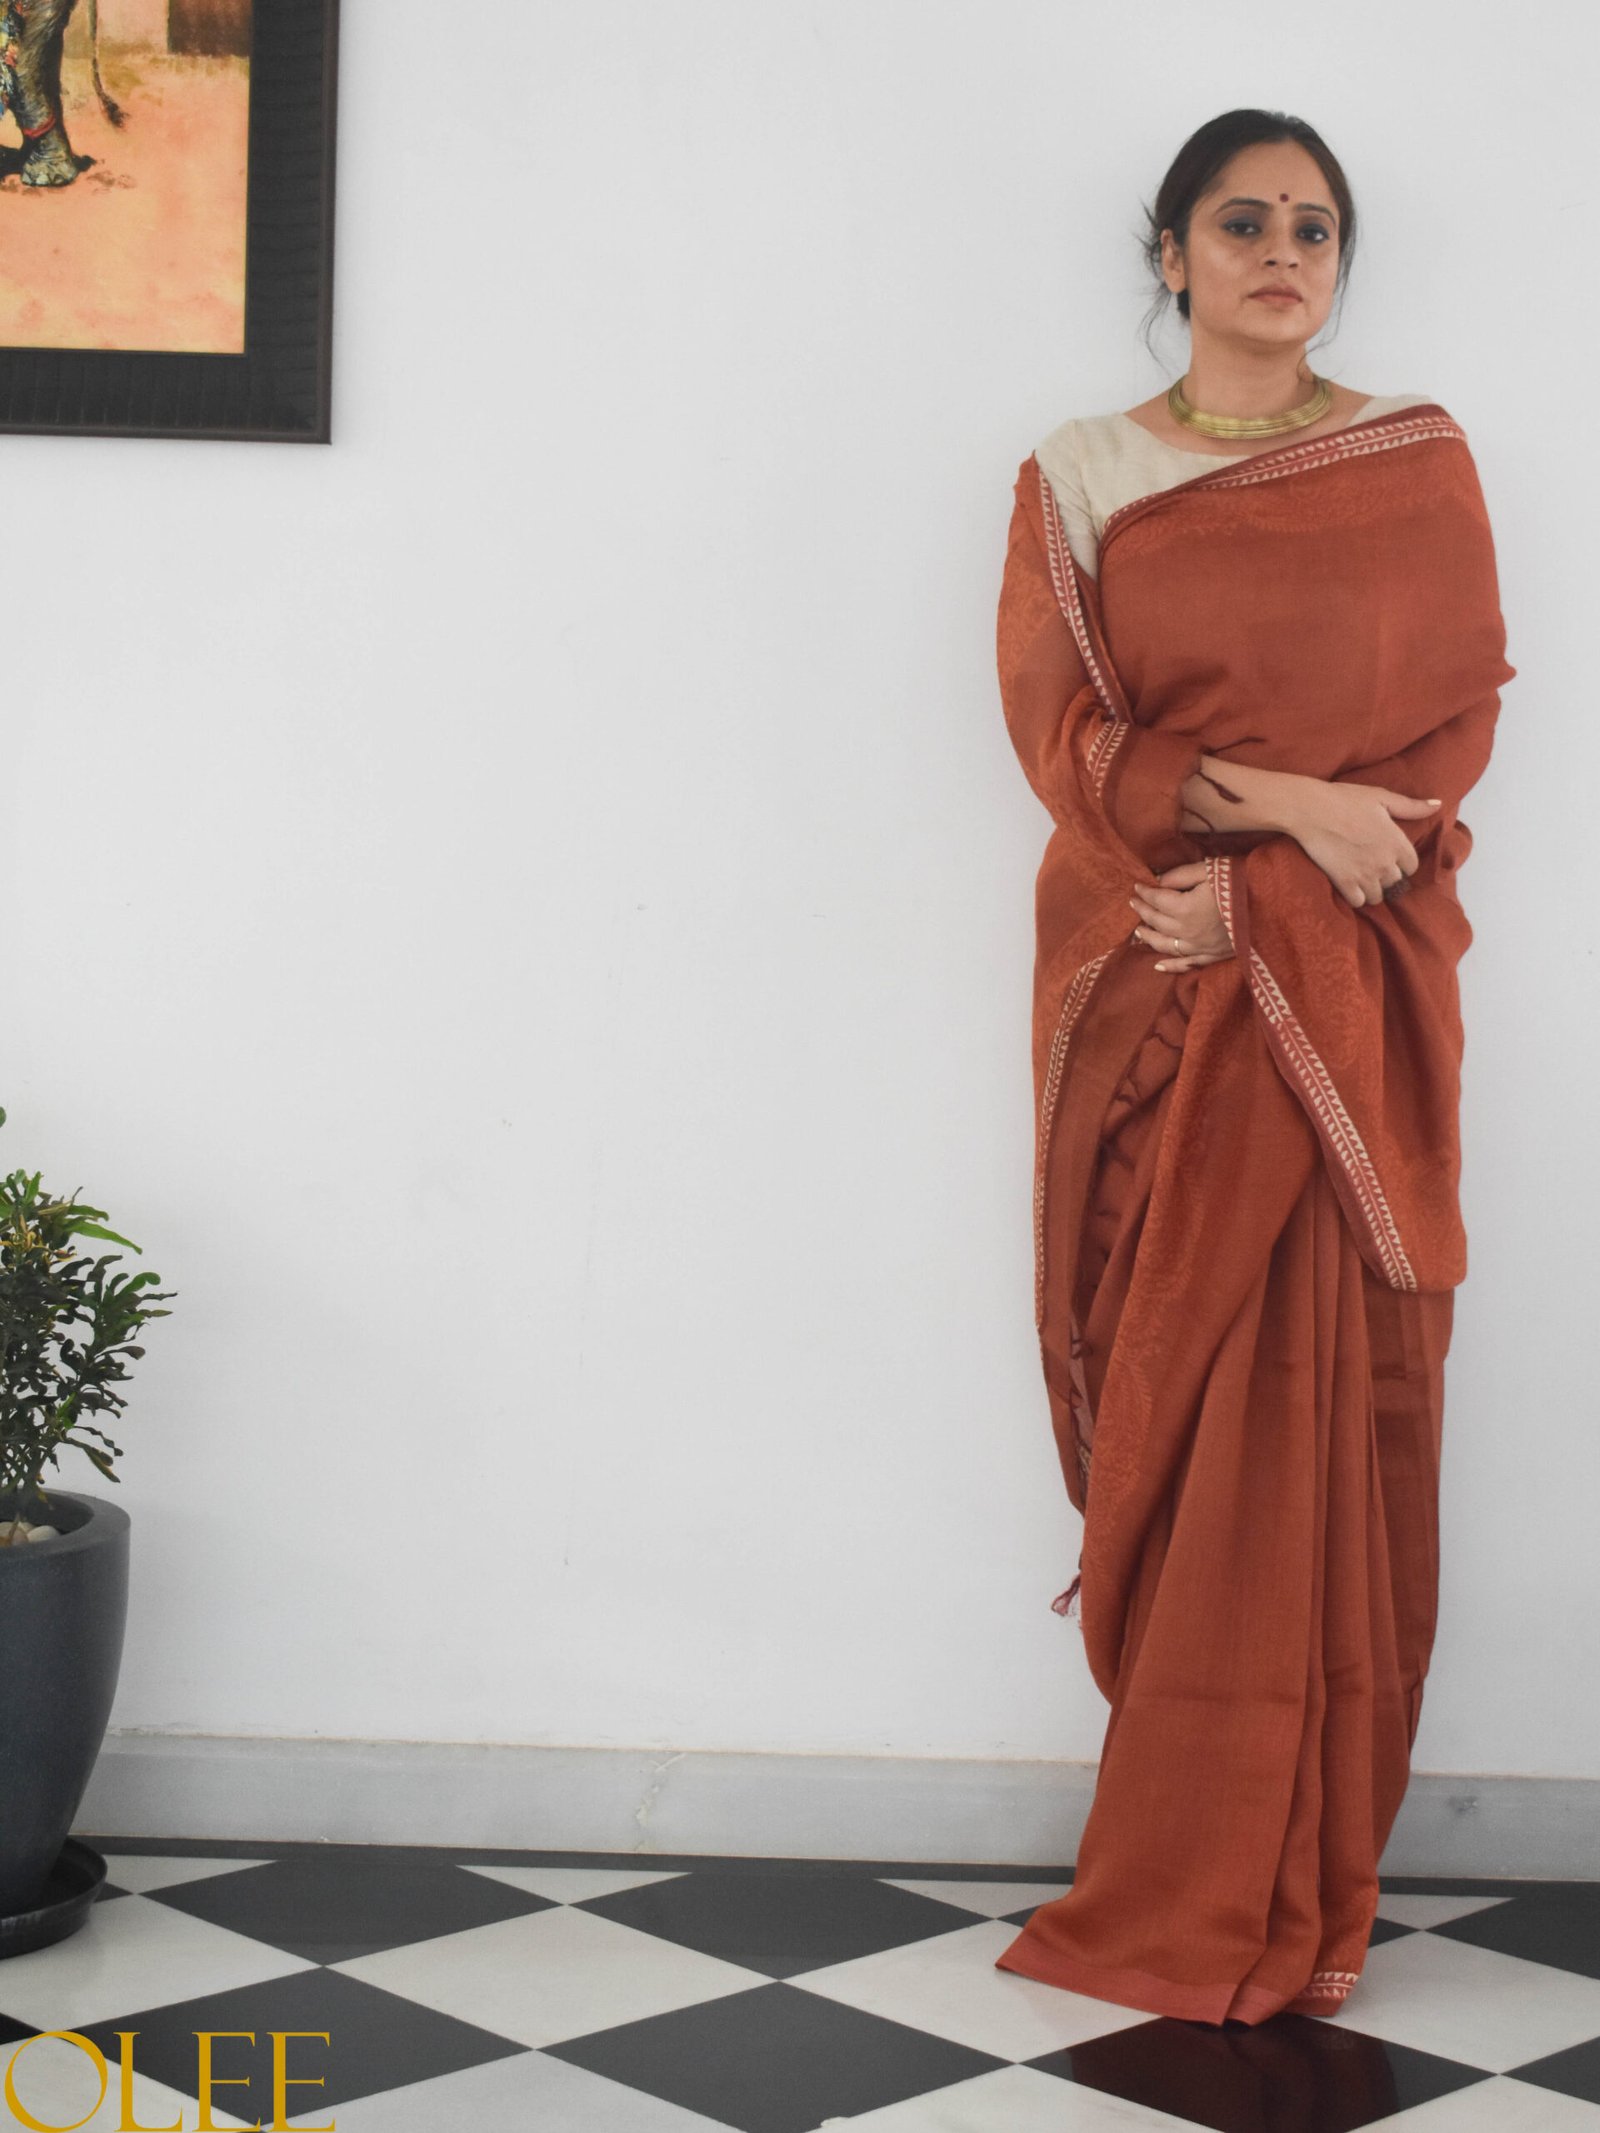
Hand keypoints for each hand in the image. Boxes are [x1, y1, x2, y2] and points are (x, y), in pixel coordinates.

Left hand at [1128, 861, 1234, 971]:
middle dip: (1143, 912)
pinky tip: (1158, 967)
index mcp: (1185, 908)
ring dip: (1150, 938)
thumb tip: (1158, 880)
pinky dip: (1171, 965)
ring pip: (1165, 946)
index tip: (1136, 887)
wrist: (1274, 904)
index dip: (1144, 893)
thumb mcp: (1209, 870)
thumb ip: (1180, 875)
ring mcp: (1200, 947)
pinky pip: (1187, 963)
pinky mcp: (1213, 956)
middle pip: (1157, 923)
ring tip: (1138, 932)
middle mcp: (1187, 932)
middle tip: (1133, 904)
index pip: (1156, 900)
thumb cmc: (1242, 881)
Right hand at [1279, 778, 1443, 907]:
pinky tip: (1350, 885)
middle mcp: (1385, 862)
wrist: (1311, 810)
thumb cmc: (1346, 799)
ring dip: (1372, 889)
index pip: (1411, 866)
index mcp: (1397, 842)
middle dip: (1386, 876)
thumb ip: (1411, 806)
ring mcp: (1365, 875)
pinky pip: (1359, 902)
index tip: (1390, 857)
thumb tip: (1437, 805)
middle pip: (1395, 882)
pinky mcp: (1345, 883)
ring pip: (1378, 896)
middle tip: (1372, 866)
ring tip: (1362, 879)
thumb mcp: (1381, 797)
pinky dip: (1356, 896)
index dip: (1402, 863)